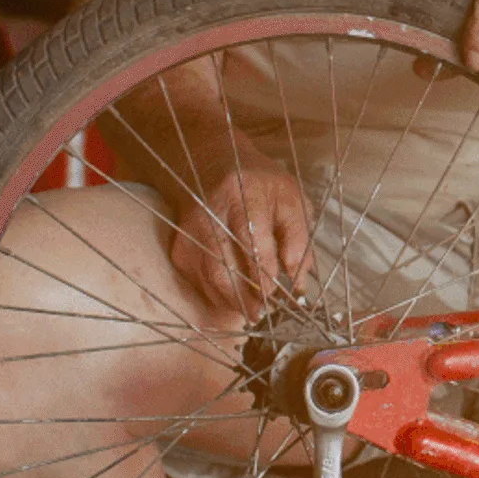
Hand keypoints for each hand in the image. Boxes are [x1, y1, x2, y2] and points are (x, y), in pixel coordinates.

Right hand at [167, 163, 312, 316]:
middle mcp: (210, 211)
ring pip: (209, 277)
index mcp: (243, 192)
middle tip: (263, 312)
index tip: (278, 294)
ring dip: (232, 301)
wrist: (212, 165)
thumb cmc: (260, 184)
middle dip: (245, 295)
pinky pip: (198, 281)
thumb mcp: (290, 198)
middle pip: (224, 264)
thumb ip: (298, 238)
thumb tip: (298, 281)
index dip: (265, 272)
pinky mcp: (180, 246)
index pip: (252, 239)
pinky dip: (218, 296)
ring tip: (253, 311)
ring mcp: (191, 230)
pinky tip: (235, 298)